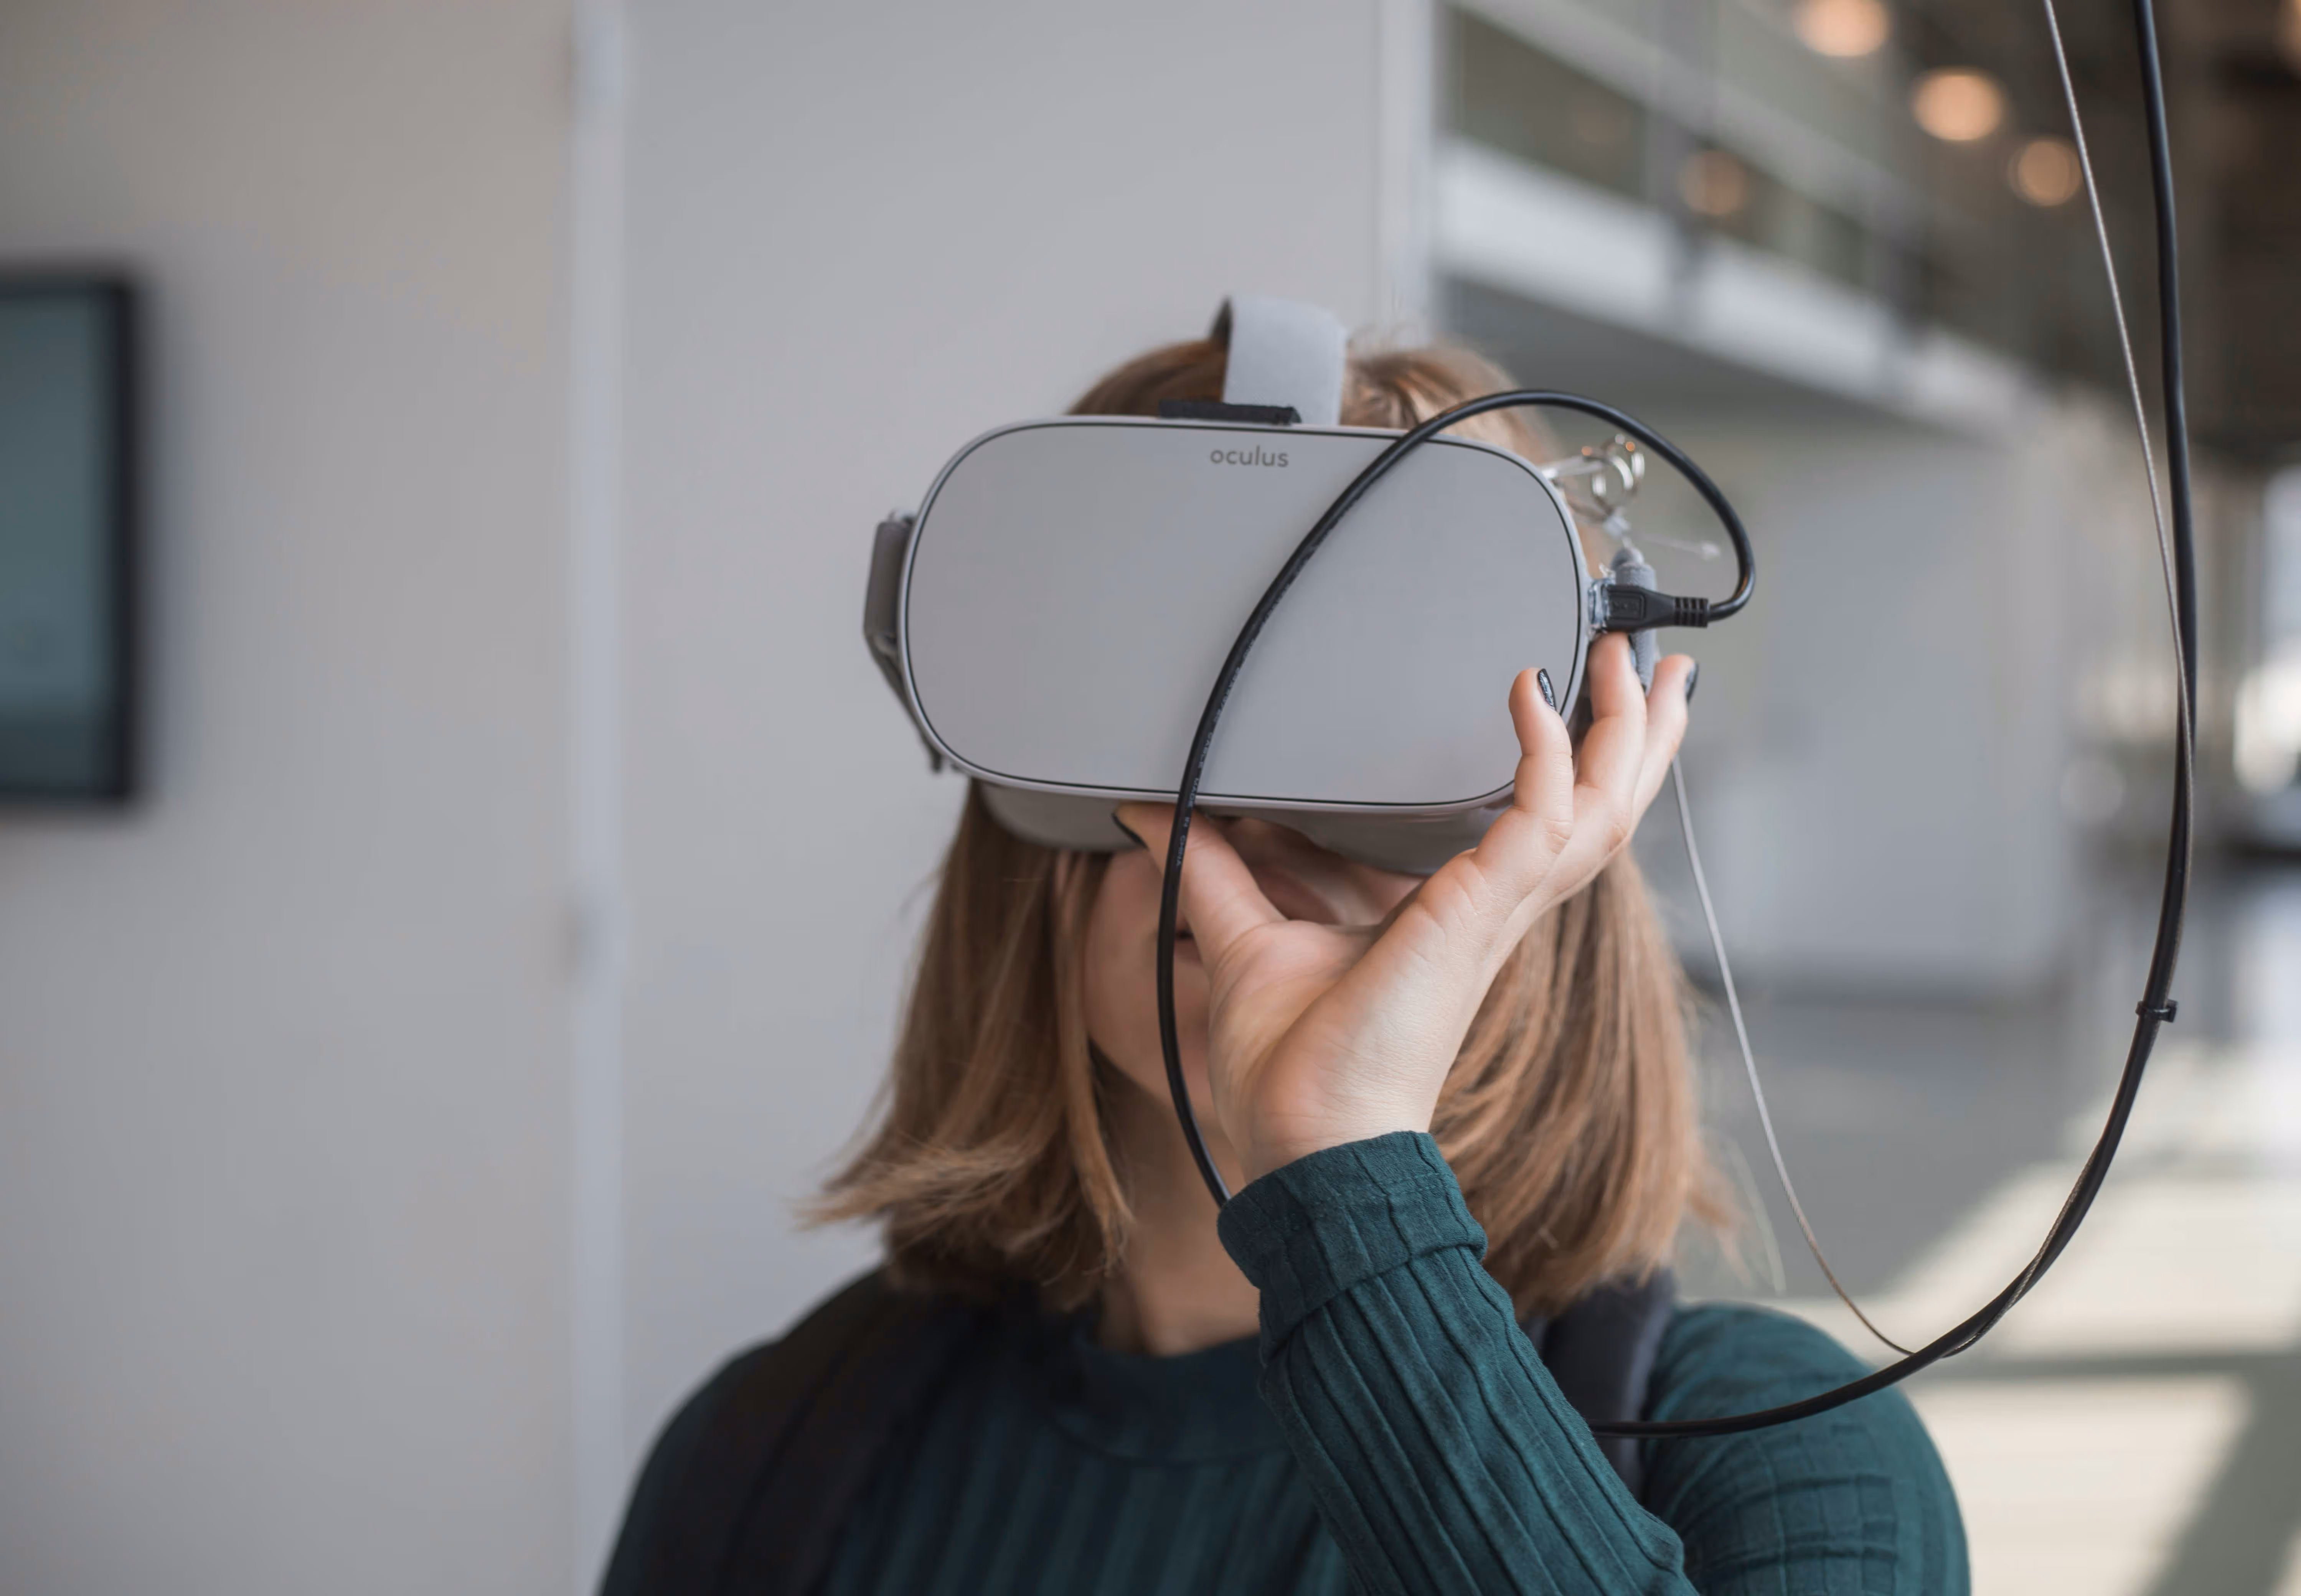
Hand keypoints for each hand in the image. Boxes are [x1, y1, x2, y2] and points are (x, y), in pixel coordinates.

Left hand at [1117, 636, 1692, 1183]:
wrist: (1307, 1142)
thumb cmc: (1291, 1070)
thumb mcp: (1246, 938)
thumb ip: (1209, 868)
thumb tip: (1150, 814)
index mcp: (1466, 913)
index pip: (1552, 824)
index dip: (1583, 761)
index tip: (1584, 693)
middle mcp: (1498, 908)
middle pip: (1605, 808)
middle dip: (1637, 733)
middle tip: (1655, 662)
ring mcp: (1498, 910)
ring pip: (1601, 808)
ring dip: (1625, 731)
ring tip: (1638, 662)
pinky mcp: (1479, 913)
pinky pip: (1539, 816)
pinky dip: (1543, 753)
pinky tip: (1529, 695)